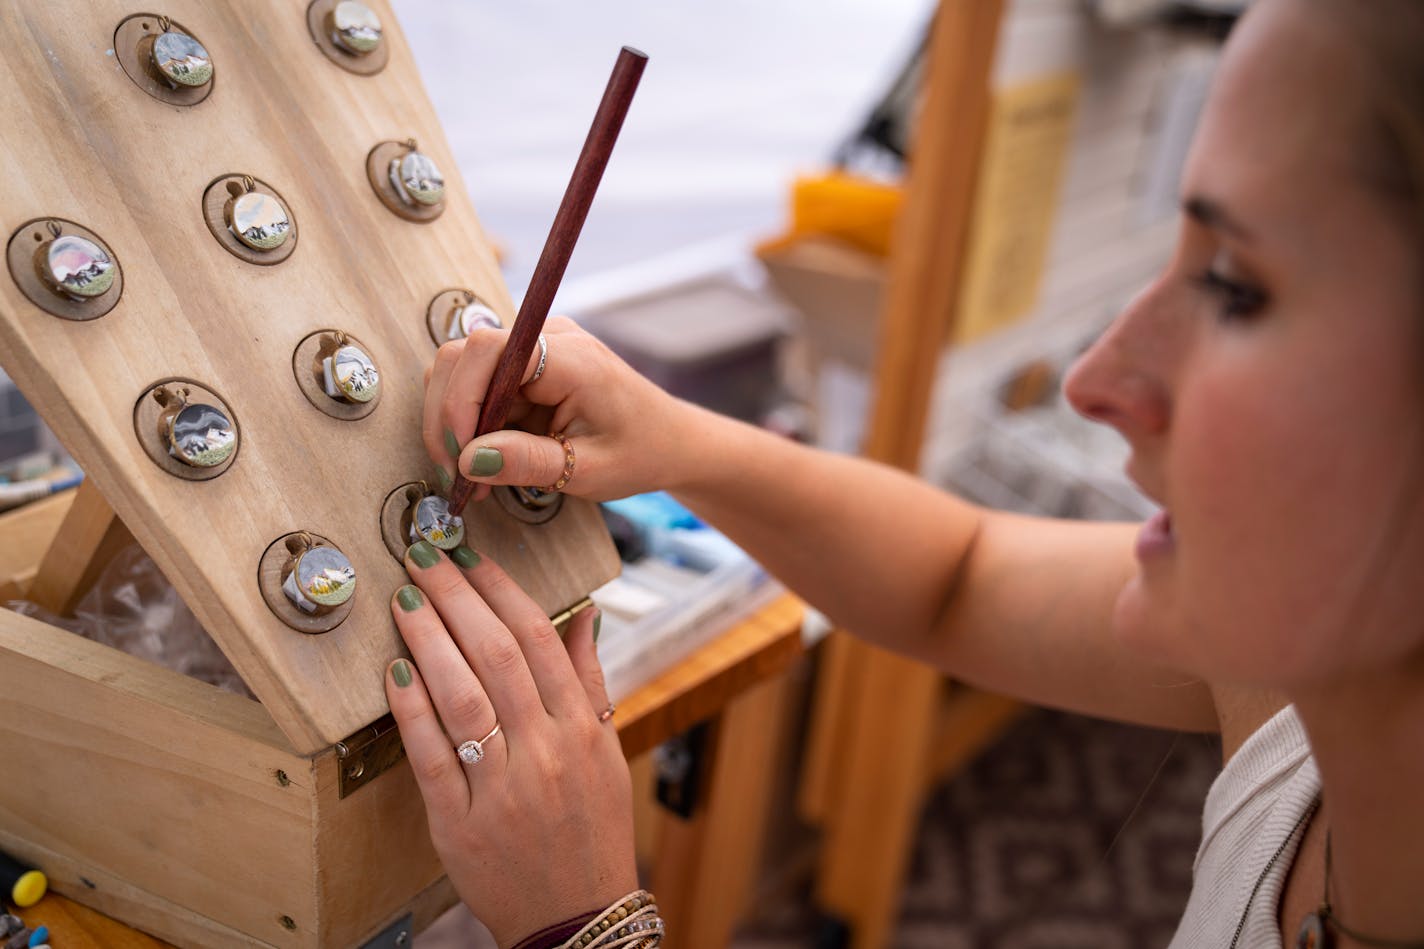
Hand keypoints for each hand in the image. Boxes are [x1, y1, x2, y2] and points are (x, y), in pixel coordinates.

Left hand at [384, 541, 635, 945]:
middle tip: (422, 556)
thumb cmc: (594, 829)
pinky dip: (411, 710)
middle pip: (497, 655)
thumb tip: (583, 615)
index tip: (469, 554)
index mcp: (583, 728)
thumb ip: (590, 681)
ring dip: (428, 640)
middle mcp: (547, 752)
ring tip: (404, 599)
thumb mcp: (607, 752)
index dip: (499, 589)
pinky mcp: (461, 826)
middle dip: (455, 597)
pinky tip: (393, 671)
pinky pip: (431, 757)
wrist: (579, 917)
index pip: (539, 638)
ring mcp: (504, 789)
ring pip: (463, 696)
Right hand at [423, 317, 693, 501]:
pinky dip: (469, 423)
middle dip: (447, 417)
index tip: (459, 456)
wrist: (669, 442)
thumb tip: (469, 461)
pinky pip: (477, 384)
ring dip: (453, 422)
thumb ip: (529, 462)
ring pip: (461, 370)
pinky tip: (483, 461)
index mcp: (572, 357)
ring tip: (470, 475)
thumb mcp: (588, 470)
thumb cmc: (640, 453)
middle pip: (463, 356)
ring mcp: (535, 347)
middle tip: (457, 476)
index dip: (459, 400)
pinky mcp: (526, 366)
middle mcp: (549, 338)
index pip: (487, 351)